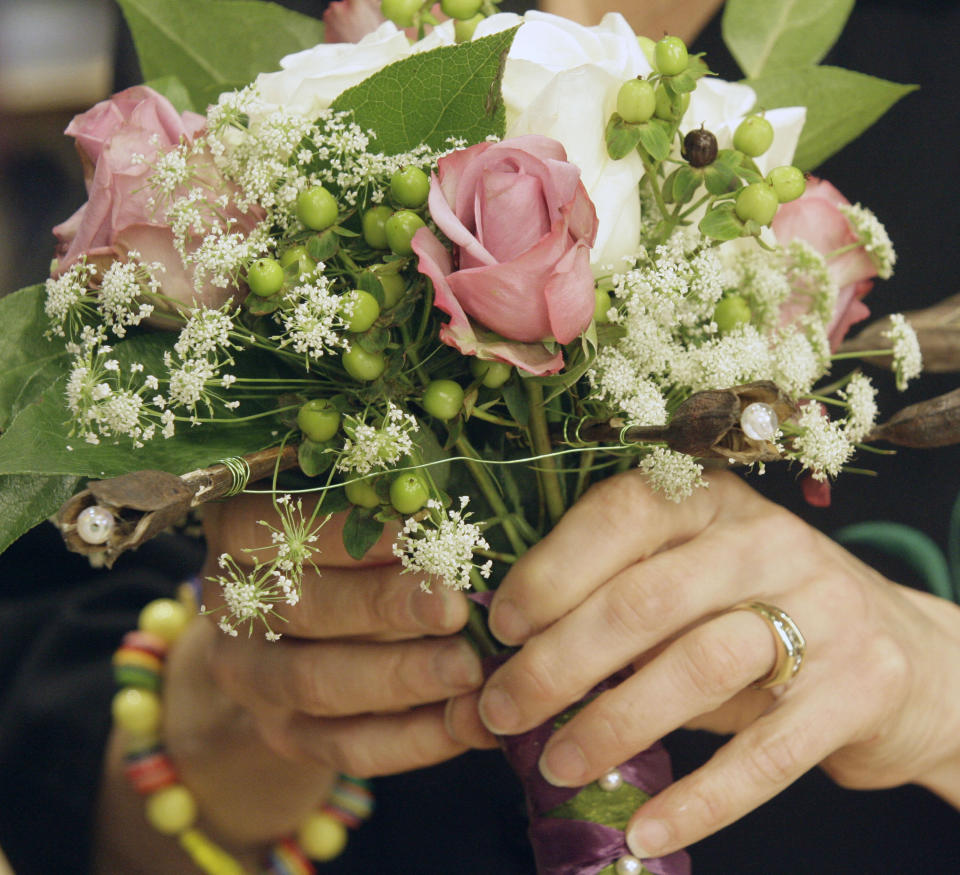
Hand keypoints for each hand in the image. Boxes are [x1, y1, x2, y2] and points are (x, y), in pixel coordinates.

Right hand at [170, 493, 487, 843]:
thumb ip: (390, 523)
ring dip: (403, 677)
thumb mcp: (358, 521)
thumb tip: (444, 524)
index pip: (281, 529)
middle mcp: (234, 606)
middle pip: (302, 608)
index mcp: (240, 533)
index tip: (416, 532)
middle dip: (385, 606)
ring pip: (319, 683)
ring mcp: (253, 677)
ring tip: (470, 668)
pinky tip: (466, 721)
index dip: (346, 532)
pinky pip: (347, 746)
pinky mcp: (284, 734)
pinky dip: (413, 738)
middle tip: (454, 608)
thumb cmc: (355, 550)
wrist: (310, 633)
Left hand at [458, 470, 959, 859]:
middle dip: (559, 661)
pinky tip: (645, 828)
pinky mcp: (858, 689)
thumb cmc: (761, 610)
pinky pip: (764, 754)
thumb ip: (623, 595)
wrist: (903, 656)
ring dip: (612, 725)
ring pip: (695, 666)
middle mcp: (768, 541)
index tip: (503, 628)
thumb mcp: (696, 578)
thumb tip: (518, 648)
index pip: (621, 513)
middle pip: (644, 598)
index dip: (551, 571)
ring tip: (555, 764)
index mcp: (714, 499)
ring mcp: (822, 610)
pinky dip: (699, 798)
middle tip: (503, 708)